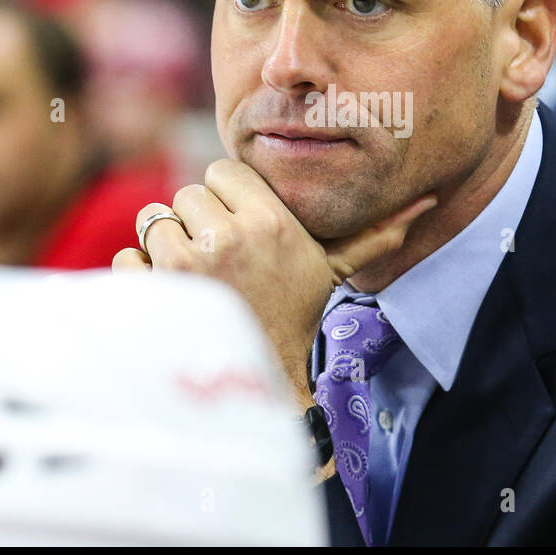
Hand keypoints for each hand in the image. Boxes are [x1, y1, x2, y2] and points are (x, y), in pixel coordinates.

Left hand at [113, 159, 435, 408]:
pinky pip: (127, 257)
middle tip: (216, 260)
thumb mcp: (334, 272)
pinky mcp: (150, 289)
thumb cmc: (294, 317)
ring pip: (153, 220)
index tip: (238, 231)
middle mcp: (228, 235)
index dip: (224, 200)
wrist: (260, 382)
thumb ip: (375, 234)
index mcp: (270, 220)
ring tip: (196, 280)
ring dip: (166, 248)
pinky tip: (171, 299)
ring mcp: (185, 263)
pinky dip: (139, 276)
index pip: (220, 171)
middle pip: (184, 193)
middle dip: (195, 222)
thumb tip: (428, 202)